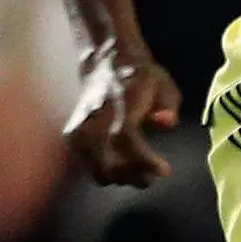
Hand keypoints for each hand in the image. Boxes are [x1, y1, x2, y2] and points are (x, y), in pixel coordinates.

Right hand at [65, 45, 181, 184]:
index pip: (126, 135)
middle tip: (150, 178)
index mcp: (122, 99)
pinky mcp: (73, 132)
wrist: (106, 63)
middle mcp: (97, 113)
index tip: (164, 170)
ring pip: (93, 162)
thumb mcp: (163, 86)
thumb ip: (168, 106)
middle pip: (106, 155)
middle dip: (130, 174)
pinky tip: (118, 171)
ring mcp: (81, 123)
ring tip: (136, 176)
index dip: (144, 159)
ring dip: (117, 176)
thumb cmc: (141, 78)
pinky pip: (85, 161)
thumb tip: (166, 124)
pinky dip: (101, 171)